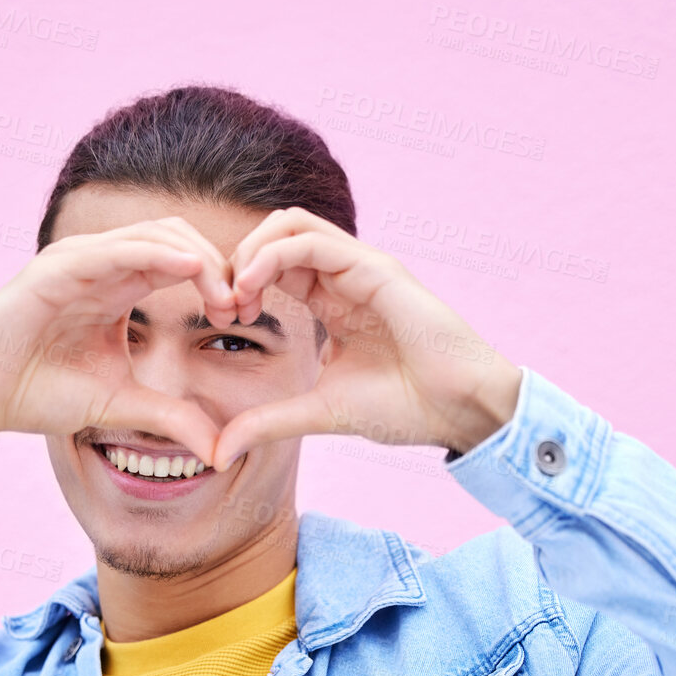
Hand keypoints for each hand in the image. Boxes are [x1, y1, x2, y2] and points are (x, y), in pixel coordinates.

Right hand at [0, 216, 241, 466]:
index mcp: (120, 284)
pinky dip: (156, 253)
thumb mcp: (120, 405)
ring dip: (198, 258)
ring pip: (154, 233)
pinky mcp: (56, 267)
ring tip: (225, 294)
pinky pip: (116, 249)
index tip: (242, 317)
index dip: (220, 281)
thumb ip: (170, 417)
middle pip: (178, 237)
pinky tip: (189, 268)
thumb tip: (218, 449)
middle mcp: (102, 262)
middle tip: (241, 306)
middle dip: (218, 265)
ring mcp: (78, 259)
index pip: (184, 260)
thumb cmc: (40, 393)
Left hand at [209, 208, 522, 471]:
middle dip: (236, 260)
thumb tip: (219, 452)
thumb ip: (268, 423)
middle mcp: (344, 275)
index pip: (272, 263)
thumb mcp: (318, 413)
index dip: (237, 283)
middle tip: (222, 306)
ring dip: (250, 252)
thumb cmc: (404, 407)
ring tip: (236, 295)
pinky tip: (253, 288)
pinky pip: (312, 241)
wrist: (457, 411)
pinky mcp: (374, 268)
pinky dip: (271, 256)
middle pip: (275, 232)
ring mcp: (360, 267)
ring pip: (289, 224)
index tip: (221, 322)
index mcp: (332, 299)